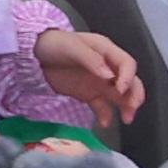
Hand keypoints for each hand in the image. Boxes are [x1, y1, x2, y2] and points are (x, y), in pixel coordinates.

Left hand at [28, 25, 142, 126]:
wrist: (33, 54)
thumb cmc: (54, 44)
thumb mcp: (71, 47)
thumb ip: (91, 59)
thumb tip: (108, 75)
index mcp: (106, 50)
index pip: (126, 63)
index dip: (128, 77)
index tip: (121, 89)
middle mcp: (107, 66)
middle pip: (129, 81)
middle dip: (134, 94)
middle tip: (132, 108)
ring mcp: (98, 82)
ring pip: (120, 95)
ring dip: (126, 106)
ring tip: (127, 119)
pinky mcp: (89, 94)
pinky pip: (102, 106)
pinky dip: (105, 115)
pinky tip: (104, 123)